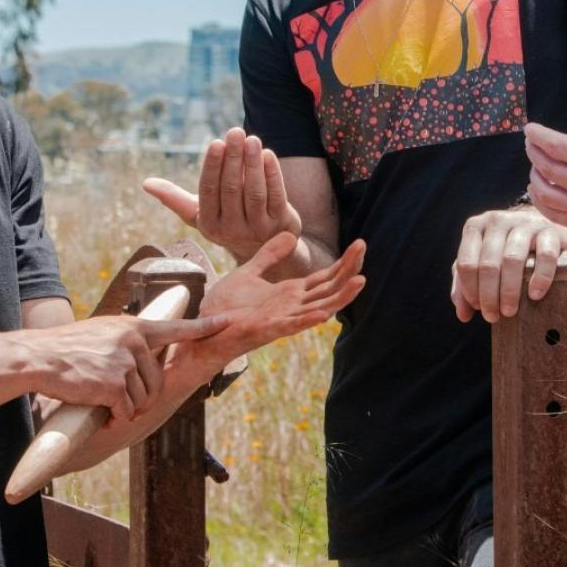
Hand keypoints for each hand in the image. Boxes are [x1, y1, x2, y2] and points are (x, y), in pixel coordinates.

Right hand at [22, 310, 225, 419]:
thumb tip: (147, 354)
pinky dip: (116, 418)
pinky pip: (126, 411)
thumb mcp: (103, 332)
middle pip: (157, 381)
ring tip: (105, 404)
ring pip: (142, 399)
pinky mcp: (113, 385)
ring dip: (127, 409)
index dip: (205, 327)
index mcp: (133, 327)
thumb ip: (128, 340)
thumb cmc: (67, 348)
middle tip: (122, 403)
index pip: (177, 327)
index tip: (227, 322)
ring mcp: (124, 363)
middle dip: (143, 398)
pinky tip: (103, 415)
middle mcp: (133, 342)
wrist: (38, 357)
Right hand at [143, 128, 302, 260]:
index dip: (213, 167)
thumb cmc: (226, 221)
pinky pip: (276, 195)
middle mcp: (232, 230)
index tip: (216, 142)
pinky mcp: (280, 223)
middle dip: (233, 158)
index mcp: (208, 225)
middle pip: (232, 189)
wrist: (265, 248)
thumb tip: (146, 183)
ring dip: (253, 163)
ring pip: (254, 192)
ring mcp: (257, 228)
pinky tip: (267, 155)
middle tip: (235, 132)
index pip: (209, 191)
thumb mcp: (200, 214)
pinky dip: (272, 174)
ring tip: (252, 139)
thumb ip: (175, 198)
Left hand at [185, 232, 366, 366]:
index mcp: (290, 294)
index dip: (343, 263)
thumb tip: (290, 236)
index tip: (360, 245)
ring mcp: (282, 320)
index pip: (325, 277)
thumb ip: (269, 255)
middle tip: (363, 249)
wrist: (203, 329)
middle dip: (348, 270)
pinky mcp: (266, 330)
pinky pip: (292, 325)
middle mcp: (292, 307)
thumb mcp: (249, 272)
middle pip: (329, 289)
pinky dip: (308, 319)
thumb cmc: (225, 307)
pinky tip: (324, 312)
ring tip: (360, 281)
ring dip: (339, 296)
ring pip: (319, 308)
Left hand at [451, 206, 566, 323]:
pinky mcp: (550, 231)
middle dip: (489, 296)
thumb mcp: (481, 261)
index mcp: (475, 227)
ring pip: (512, 259)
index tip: (478, 308)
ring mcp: (525, 223)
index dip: (469, 290)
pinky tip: (535, 295)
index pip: (465, 263)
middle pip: (488, 264)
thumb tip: (462, 314)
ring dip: (509, 290)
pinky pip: (545, 255)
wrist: (541, 226)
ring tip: (510, 311)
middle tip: (493, 316)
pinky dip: (540, 278)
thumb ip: (465, 285)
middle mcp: (497, 221)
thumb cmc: (505, 249)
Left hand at [522, 122, 566, 232]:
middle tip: (532, 144)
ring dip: (533, 176)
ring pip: (543, 192)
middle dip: (534, 152)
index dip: (537, 135)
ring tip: (535, 167)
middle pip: (546, 167)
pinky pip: (552, 214)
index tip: (529, 129)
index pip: (555, 146)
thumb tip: (549, 143)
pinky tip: (539, 189)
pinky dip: (540, 200)